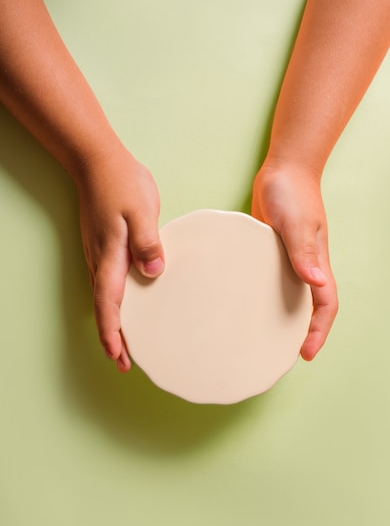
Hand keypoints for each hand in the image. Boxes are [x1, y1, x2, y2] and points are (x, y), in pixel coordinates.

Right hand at [76, 144, 163, 371]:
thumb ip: (147, 241)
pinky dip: (115, 303)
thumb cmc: (122, 184)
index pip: (108, 304)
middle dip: (113, 338)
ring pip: (105, 298)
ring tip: (128, 343)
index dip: (112, 333)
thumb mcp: (141, 210)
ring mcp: (99, 254)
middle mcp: (100, 260)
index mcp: (110, 256)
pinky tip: (130, 306)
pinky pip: (108, 283)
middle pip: (104, 308)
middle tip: (126, 363)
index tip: (120, 358)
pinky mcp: (104, 247)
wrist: (99, 162)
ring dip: (115, 322)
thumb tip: (154, 272)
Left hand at [251, 163, 337, 359]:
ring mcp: (288, 260)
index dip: (319, 331)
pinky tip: (244, 305)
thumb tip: (316, 283)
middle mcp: (304, 267)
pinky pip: (270, 281)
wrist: (283, 169)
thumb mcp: (297, 222)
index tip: (306, 354)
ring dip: (282, 318)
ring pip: (289, 297)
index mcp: (317, 263)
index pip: (325, 306)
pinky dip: (263, 297)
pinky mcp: (270, 252)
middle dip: (301, 333)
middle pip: (309, 308)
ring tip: (261, 339)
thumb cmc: (292, 192)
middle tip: (281, 355)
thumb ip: (304, 251)